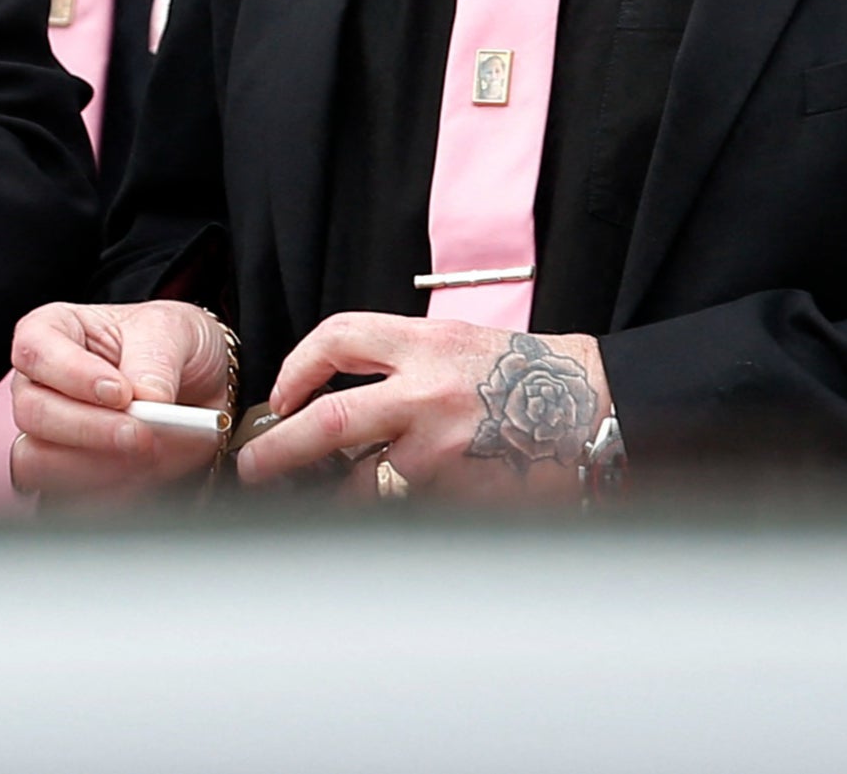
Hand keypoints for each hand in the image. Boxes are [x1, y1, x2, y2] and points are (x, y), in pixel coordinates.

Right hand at [6, 299, 230, 499]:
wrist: (198, 387)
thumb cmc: (171, 345)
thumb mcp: (173, 329)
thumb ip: (156, 360)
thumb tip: (148, 400)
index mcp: (54, 331)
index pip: (34, 350)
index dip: (72, 374)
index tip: (120, 392)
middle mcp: (41, 384)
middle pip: (32, 412)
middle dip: (91, 429)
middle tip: (142, 434)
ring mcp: (48, 434)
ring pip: (38, 461)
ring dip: (96, 467)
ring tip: (147, 455)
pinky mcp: (67, 477)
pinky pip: (64, 498)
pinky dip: (107, 494)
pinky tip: (141, 477)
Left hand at [235, 314, 609, 500]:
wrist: (592, 404)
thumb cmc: (524, 372)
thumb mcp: (455, 341)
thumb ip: (399, 361)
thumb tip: (336, 396)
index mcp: (423, 342)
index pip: (338, 338)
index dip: (298, 365)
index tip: (283, 395)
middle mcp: (426, 391)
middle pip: (330, 418)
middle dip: (281, 448)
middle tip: (255, 466)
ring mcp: (443, 446)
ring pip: (366, 479)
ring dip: (343, 492)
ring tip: (328, 499)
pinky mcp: (461, 489)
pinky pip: (408, 504)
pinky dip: (395, 508)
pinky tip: (400, 506)